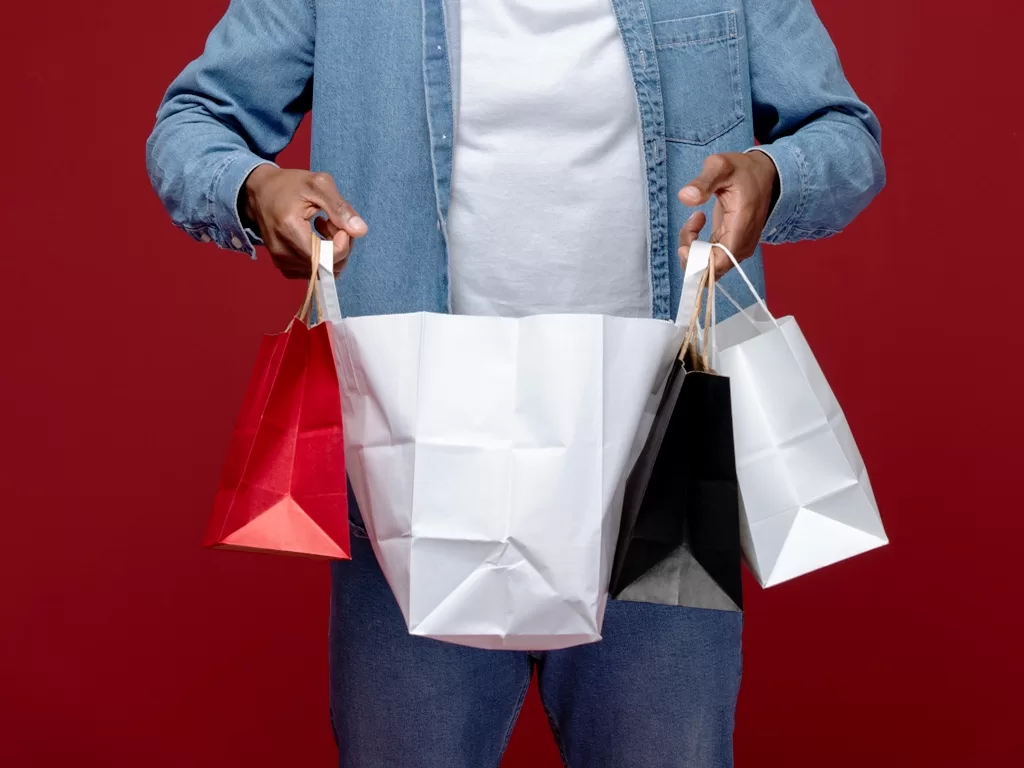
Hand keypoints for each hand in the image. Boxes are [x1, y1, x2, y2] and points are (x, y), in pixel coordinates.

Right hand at [242, 165, 367, 278]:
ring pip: (324, 272)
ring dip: (332, 252)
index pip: (328, 257)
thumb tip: (360, 230)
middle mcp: (283, 252)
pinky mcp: (284, 267)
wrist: (259, 192)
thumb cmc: (288, 185)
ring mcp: (282, 262)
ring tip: (324, 227)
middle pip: (328, 267)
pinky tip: (317, 238)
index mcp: (289, 230)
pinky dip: (322, 258)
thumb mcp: (318, 185)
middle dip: (340, 246)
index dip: (343, 243)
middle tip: (334, 222)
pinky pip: (314, 272)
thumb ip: (340, 207)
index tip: (340, 223)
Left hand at [677, 151, 777, 275]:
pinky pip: (709, 258)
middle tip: (690, 225)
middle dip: (690, 254)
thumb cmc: (743, 170)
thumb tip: (685, 197)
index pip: (718, 264)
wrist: (765, 174)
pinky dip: (697, 245)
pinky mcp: (731, 247)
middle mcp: (741, 245)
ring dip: (692, 247)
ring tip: (696, 218)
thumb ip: (704, 181)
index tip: (684, 245)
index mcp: (740, 229)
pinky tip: (698, 221)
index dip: (696, 262)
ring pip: (707, 265)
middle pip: (709, 270)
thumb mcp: (721, 166)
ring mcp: (737, 249)